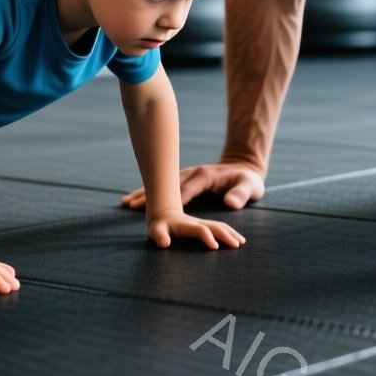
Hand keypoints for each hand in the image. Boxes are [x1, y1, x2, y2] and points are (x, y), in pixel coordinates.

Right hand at [120, 161, 265, 210]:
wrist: (245, 167)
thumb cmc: (248, 180)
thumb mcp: (250, 186)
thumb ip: (241, 194)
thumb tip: (230, 204)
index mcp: (205, 176)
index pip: (185, 189)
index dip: (171, 199)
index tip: (156, 208)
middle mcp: (192, 173)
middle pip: (167, 184)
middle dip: (148, 193)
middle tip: (129, 204)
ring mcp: (187, 175)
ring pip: (161, 183)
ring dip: (144, 192)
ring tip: (125, 202)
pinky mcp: (184, 179)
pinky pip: (163, 184)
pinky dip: (149, 190)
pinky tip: (135, 198)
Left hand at [147, 207, 246, 249]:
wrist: (163, 212)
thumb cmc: (160, 225)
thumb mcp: (156, 230)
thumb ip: (159, 236)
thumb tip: (164, 244)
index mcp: (187, 225)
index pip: (200, 230)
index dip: (208, 237)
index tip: (216, 247)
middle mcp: (198, 223)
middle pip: (215, 226)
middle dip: (226, 235)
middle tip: (237, 245)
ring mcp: (203, 223)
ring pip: (220, 226)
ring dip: (231, 233)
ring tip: (242, 242)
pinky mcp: (205, 225)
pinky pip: (220, 227)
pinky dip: (230, 232)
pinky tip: (236, 239)